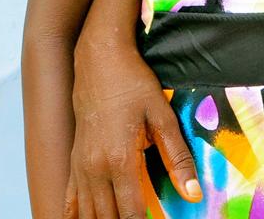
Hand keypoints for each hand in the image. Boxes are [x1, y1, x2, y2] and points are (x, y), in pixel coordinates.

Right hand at [64, 39, 199, 218]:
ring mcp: (81, 166)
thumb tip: (194, 194)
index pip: (131, 214)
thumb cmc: (133, 84)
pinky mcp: (74, 160)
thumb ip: (178, 158)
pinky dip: (76, 217)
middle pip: (107, 218)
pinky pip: (70, 200)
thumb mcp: (162, 117)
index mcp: (121, 160)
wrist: (100, 60)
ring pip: (88, 214)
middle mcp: (96, 169)